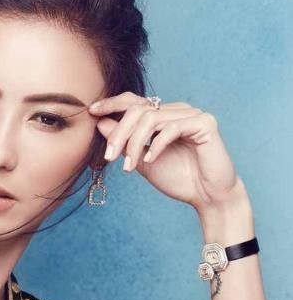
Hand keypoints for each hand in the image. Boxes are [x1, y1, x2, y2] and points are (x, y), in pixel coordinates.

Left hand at [88, 92, 245, 211]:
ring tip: (128, 166)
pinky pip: (171, 128)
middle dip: (119, 133)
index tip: (92, 112)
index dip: (112, 104)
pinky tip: (150, 160)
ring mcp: (191, 114)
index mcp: (162, 116)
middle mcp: (176, 110)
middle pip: (138, 109)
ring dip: (134, 143)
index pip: (134, 102)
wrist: (207, 197)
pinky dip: (156, 145)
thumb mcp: (141, 160)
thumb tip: (100, 122)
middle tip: (109, 156)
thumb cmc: (177, 178)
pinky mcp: (205, 123)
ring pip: (151, 118)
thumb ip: (124, 142)